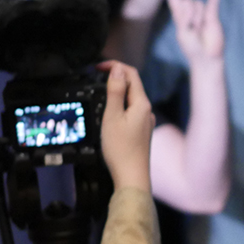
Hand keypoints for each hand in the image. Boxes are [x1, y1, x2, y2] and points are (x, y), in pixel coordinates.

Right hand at [96, 61, 153, 191]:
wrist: (132, 177)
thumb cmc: (120, 149)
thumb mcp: (113, 116)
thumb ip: (116, 91)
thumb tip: (118, 69)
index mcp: (142, 103)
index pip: (131, 74)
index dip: (115, 65)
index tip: (97, 66)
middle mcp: (147, 110)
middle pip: (133, 85)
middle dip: (116, 76)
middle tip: (96, 75)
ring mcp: (146, 121)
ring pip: (132, 98)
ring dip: (119, 90)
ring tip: (101, 90)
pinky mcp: (142, 131)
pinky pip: (132, 110)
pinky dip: (121, 104)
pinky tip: (111, 110)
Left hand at [168, 0, 223, 65]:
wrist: (207, 58)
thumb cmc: (192, 48)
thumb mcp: (183, 33)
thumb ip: (184, 17)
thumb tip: (191, 1)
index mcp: (179, 16)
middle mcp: (190, 12)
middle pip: (187, 0)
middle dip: (189, 15)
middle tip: (193, 30)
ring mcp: (202, 13)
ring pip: (198, 4)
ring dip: (198, 18)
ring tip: (201, 30)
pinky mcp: (213, 16)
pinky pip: (213, 1)